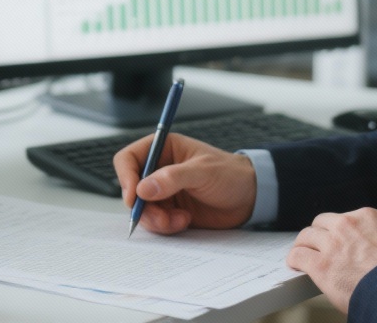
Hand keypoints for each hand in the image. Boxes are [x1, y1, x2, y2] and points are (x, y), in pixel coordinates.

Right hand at [112, 133, 256, 234]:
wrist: (250, 198)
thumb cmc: (230, 174)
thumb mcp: (203, 171)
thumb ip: (172, 178)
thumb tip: (142, 189)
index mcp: (163, 150)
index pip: (128, 159)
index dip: (126, 177)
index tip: (133, 197)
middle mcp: (158, 171)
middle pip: (131, 189)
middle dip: (142, 206)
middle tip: (159, 217)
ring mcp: (163, 193)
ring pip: (141, 209)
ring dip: (155, 219)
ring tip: (178, 220)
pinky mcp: (170, 212)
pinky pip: (155, 223)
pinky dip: (166, 226)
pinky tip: (185, 221)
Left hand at [286, 208, 376, 313]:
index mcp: (367, 217)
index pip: (344, 218)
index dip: (339, 231)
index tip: (337, 239)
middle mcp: (346, 226)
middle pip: (321, 223)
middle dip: (319, 234)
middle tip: (317, 245)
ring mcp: (332, 245)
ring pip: (306, 237)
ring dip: (304, 245)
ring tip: (302, 253)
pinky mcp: (322, 266)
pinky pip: (298, 256)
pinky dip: (295, 259)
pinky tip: (295, 264)